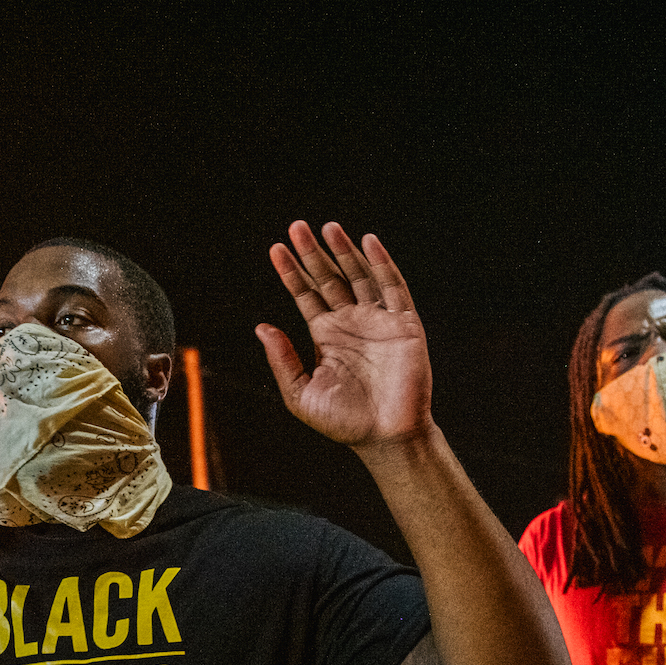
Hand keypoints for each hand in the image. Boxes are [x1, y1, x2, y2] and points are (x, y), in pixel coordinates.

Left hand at [254, 221, 432, 448]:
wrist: (384, 437)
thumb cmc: (343, 421)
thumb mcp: (300, 393)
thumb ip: (282, 360)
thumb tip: (261, 327)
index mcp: (326, 336)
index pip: (306, 295)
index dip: (292, 272)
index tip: (275, 249)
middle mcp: (351, 323)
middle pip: (330, 278)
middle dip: (313, 253)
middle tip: (297, 226)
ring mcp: (378, 321)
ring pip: (359, 276)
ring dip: (344, 251)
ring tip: (327, 227)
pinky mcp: (404, 325)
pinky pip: (393, 287)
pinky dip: (382, 264)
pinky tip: (368, 242)